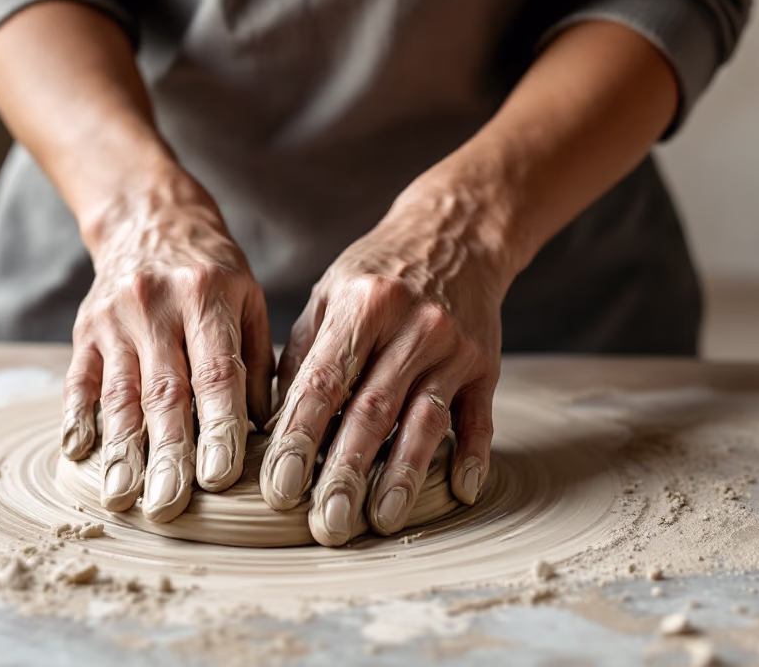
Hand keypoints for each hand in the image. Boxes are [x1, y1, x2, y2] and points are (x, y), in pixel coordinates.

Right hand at [59, 179, 274, 522]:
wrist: (149, 219)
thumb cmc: (212, 270)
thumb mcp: (248, 297)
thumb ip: (257, 358)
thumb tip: (272, 428)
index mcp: (208, 295)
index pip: (217, 371)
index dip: (219, 426)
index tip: (222, 477)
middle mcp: (158, 305)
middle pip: (165, 391)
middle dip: (167, 454)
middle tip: (169, 507)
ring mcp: (115, 318)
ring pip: (119, 393)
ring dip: (121, 451)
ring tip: (123, 498)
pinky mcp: (84, 329)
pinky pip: (78, 379)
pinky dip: (78, 418)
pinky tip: (80, 455)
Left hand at [259, 181, 510, 545]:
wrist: (456, 234)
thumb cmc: (379, 270)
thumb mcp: (331, 291)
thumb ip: (303, 350)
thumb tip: (272, 417)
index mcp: (363, 306)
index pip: (324, 382)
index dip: (300, 437)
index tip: (279, 485)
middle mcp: (412, 327)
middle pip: (373, 412)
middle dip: (346, 473)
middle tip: (325, 524)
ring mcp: (454, 348)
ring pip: (425, 422)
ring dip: (402, 477)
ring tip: (379, 522)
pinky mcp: (486, 365)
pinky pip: (480, 418)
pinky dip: (472, 456)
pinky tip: (460, 492)